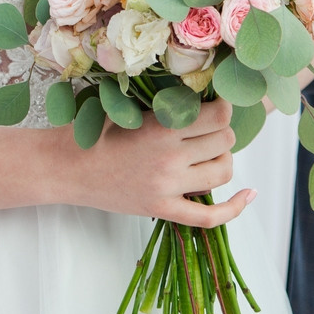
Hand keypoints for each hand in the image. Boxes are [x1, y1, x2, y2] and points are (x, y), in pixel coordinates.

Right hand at [60, 98, 251, 228]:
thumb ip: (164, 105)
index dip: (223, 108)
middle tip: (207, 131)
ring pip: (223, 172)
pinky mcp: (162, 209)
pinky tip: (248, 195)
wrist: (65, 168)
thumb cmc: (93, 132)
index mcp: (162, 127)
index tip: (215, 107)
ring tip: (209, 155)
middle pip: (225, 142)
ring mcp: (167, 187)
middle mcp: (169, 158)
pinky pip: (208, 217)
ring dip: (224, 160)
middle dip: (222, 132)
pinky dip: (233, 209)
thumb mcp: (128, 108)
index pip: (219, 115)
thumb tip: (203, 95)